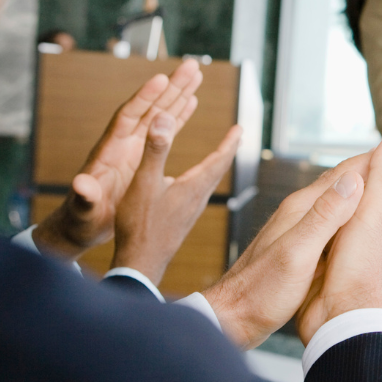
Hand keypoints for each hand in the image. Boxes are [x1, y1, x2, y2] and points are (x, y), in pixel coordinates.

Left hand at [33, 59, 203, 259]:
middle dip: (170, 86)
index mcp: (110, 151)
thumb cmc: (81, 218)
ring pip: (159, 114)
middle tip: (190, 66)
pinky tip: (191, 102)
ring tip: (196, 75)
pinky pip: (163, 129)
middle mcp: (123, 143)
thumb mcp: (84, 209)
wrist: (82, 224)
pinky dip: (178, 115)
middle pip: (149, 108)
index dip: (144, 99)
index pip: (128, 117)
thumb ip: (84, 196)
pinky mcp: (142, 155)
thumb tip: (80, 184)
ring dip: (178, 94)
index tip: (161, 79)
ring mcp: (133, 147)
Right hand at [109, 113, 240, 285]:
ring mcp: (190, 211)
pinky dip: (200, 179)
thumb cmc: (140, 224)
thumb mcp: (144, 182)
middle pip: (218, 170)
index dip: (230, 142)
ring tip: (219, 156)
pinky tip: (191, 184)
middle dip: (227, 150)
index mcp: (193, 187)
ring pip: (208, 182)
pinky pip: (196, 193)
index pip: (219, 159)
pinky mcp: (181, 220)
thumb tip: (163, 117)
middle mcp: (197, 199)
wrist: (140, 263)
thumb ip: (155, 150)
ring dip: (215, 165)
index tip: (241, 128)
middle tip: (236, 136)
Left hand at [202, 132, 381, 349]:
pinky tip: (357, 217)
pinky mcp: (296, 245)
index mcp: (302, 209)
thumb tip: (353, 181)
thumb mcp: (297, 254)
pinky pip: (331, 217)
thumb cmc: (260, 292)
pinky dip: (351, 208)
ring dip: (363, 185)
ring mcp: (296, 228)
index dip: (376, 159)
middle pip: (341, 180)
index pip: (345, 173)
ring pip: (337, 197)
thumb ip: (324, 217)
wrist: (230, 316)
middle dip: (373, 166)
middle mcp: (299, 212)